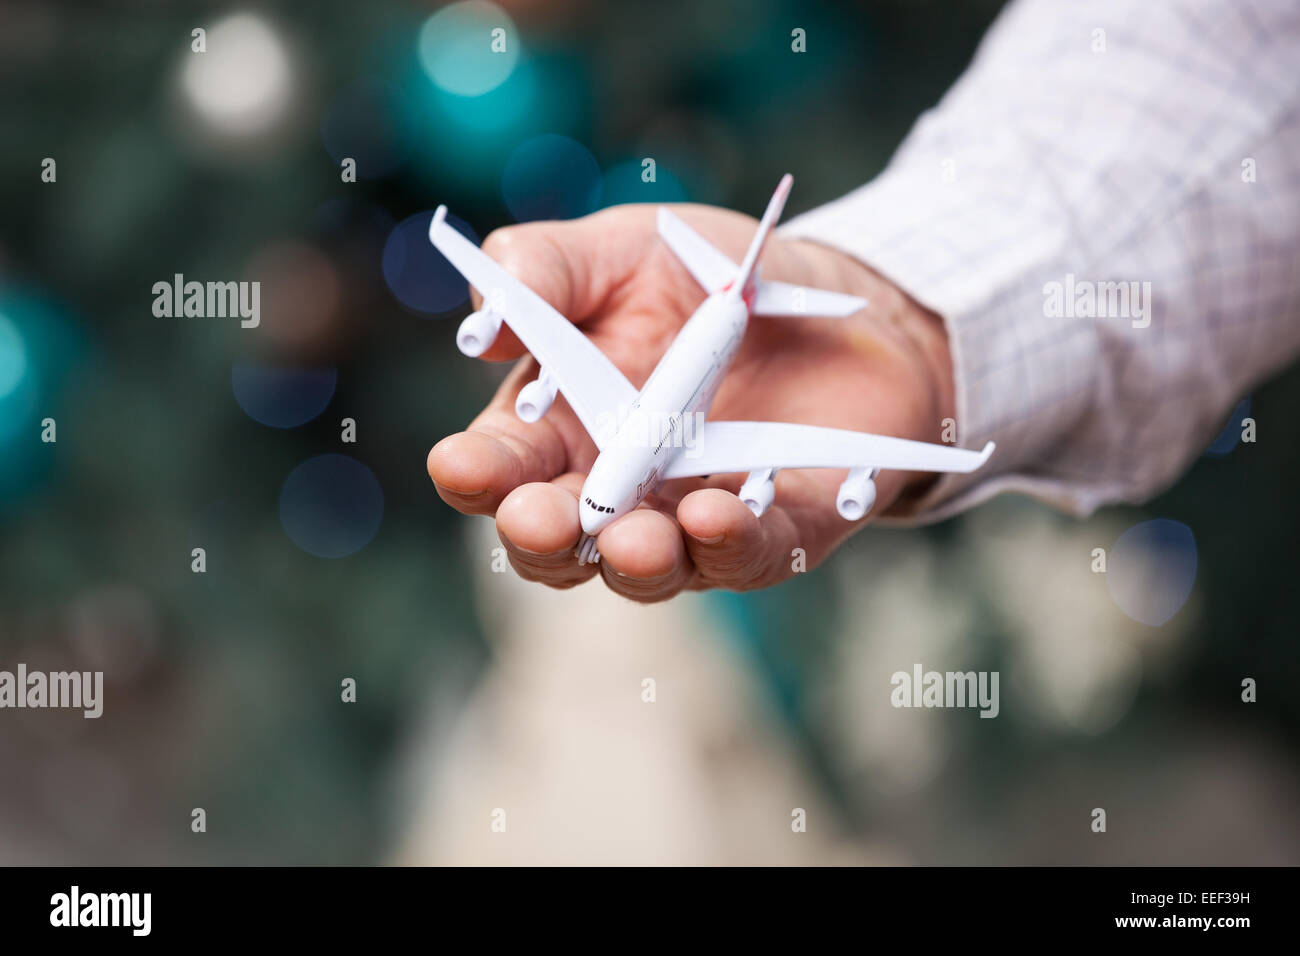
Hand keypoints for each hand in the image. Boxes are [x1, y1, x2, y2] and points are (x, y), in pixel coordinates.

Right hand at [427, 202, 955, 601]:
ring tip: (632, 538)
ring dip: (635, 561)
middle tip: (539, 520)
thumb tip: (482, 323)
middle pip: (561, 545)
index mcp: (559, 427)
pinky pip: (749, 555)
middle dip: (543, 539)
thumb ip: (543, 271)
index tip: (463, 464)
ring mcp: (693, 517)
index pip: (503, 467)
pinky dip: (730, 542)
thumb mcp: (619, 250)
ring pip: (649, 570)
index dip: (477, 473)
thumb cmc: (706, 277)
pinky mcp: (777, 530)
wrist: (833, 295)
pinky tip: (716, 513)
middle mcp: (618, 489)